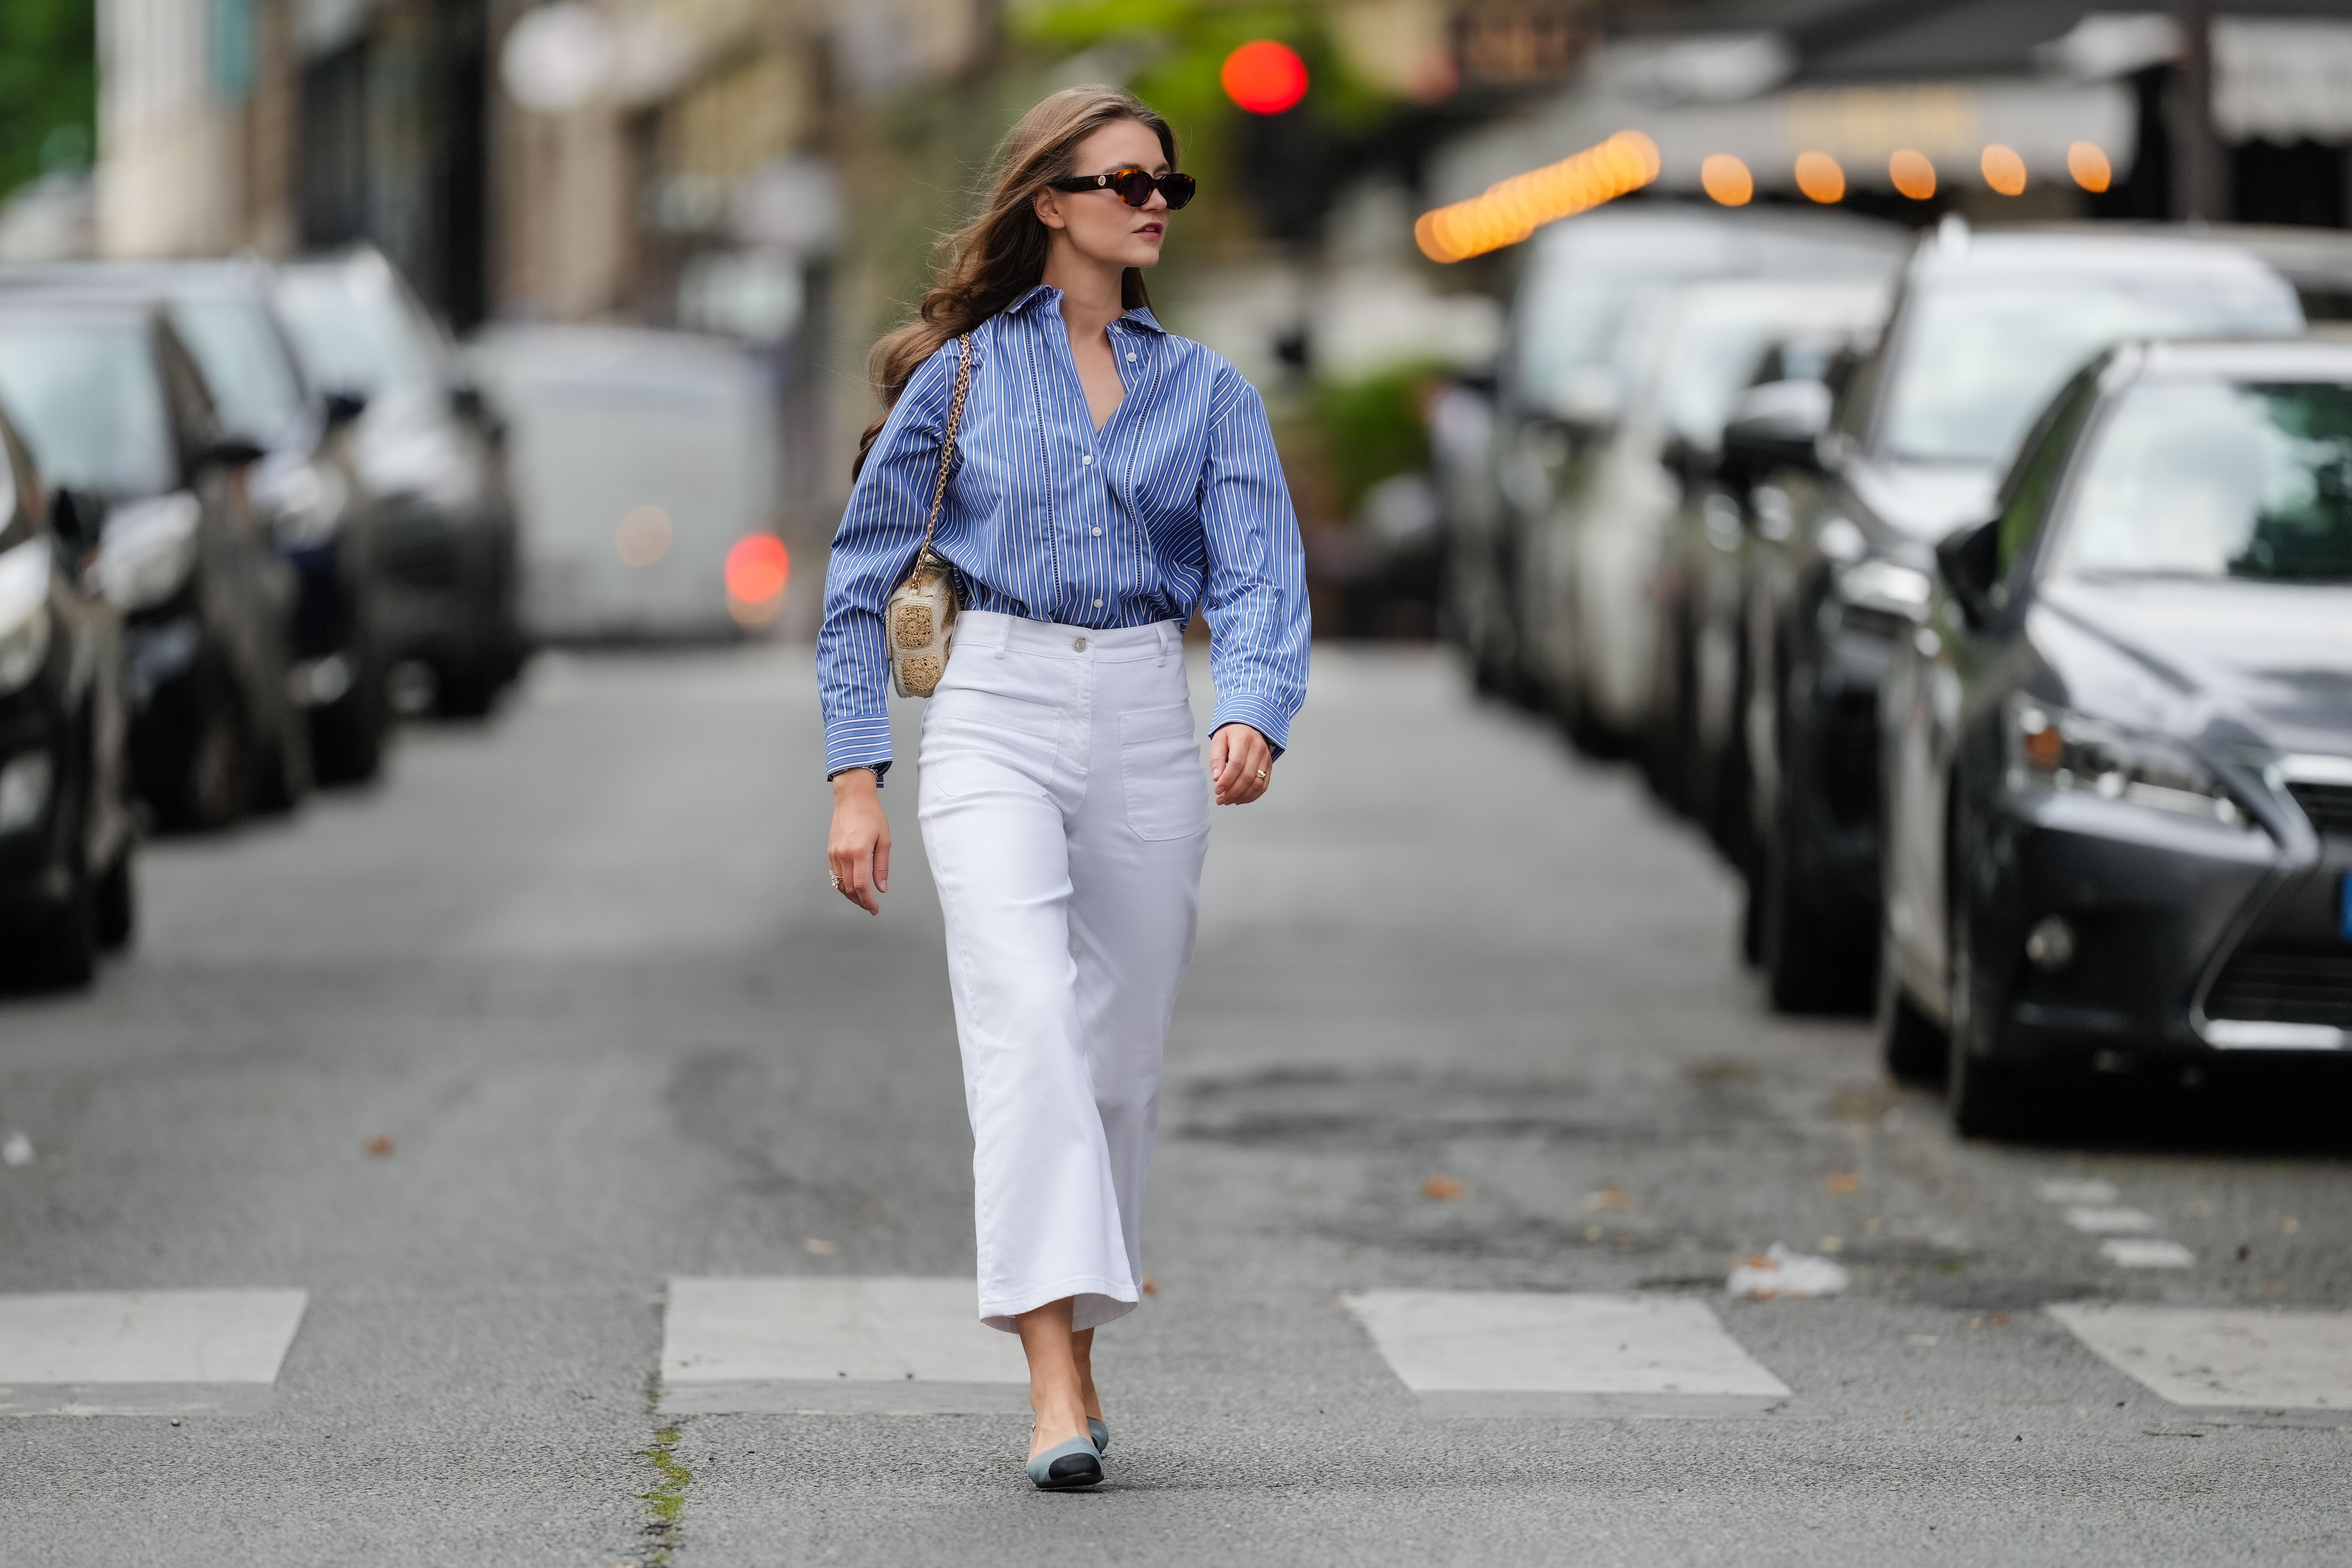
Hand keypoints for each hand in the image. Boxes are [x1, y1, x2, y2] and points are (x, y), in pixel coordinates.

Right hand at [827, 769, 889, 913]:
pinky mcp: (830, 851)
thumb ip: (881, 866)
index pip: (861, 886)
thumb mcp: (883, 840)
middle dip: (860, 901)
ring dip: (851, 895)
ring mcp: (834, 853)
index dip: (868, 901)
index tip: (874, 908)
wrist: (852, 798)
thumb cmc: (870, 815)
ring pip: (839, 884)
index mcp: (859, 852)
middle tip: (870, 906)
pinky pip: (834, 875)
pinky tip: (852, 886)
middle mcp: (843, 854)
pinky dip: (842, 884)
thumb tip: (881, 887)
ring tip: (862, 899)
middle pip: (849, 888)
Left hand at [1209, 724, 1273, 805]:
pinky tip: (1240, 799)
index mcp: (1243, 739)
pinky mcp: (1269, 766)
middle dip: (1233, 792)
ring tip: (1229, 801)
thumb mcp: (1219, 740)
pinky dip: (1252, 795)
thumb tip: (1217, 777)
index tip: (1218, 790)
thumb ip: (1216, 758)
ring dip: (1242, 796)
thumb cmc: (1232, 733)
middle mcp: (1258, 749)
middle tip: (1221, 799)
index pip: (1236, 764)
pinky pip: (1263, 785)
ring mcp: (1266, 758)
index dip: (1227, 780)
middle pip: (1247, 776)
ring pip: (1257, 783)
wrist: (1249, 726)